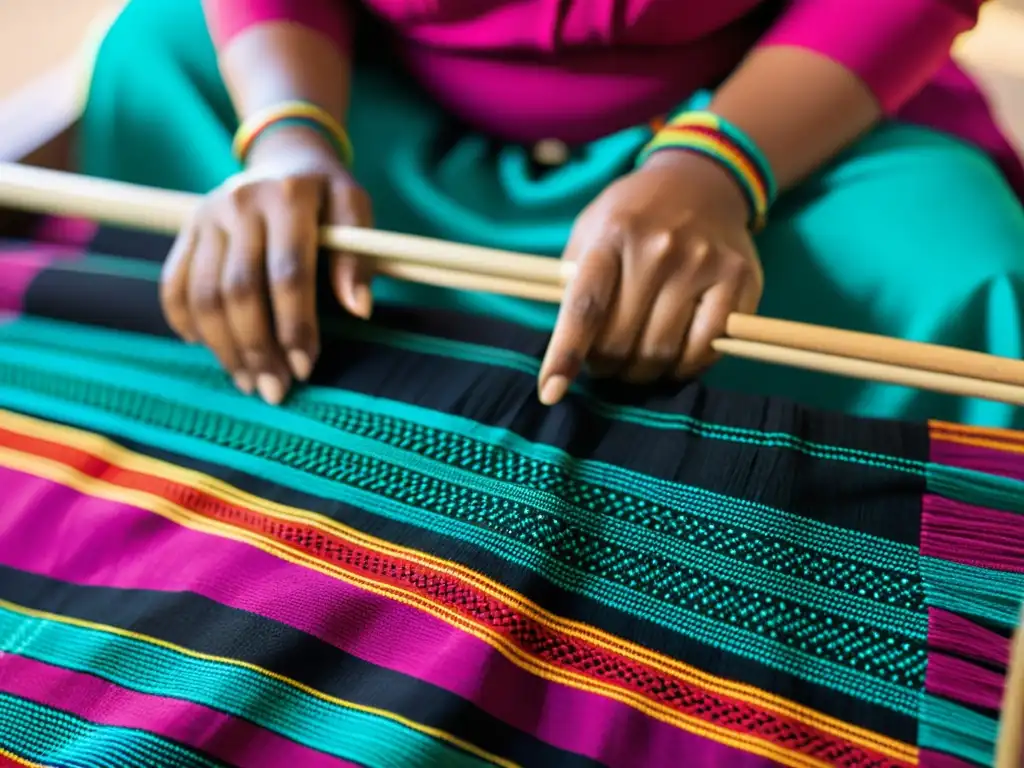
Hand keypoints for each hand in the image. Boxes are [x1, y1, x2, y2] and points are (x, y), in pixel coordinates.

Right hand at [160, 125, 372, 403]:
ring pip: (203, 294)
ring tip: (248, 382)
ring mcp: (206, 216)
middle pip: (239, 290)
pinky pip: (174, 283)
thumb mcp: (356, 211)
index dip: (295, 325)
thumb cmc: (329, 196)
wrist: (286, 158)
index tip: (306, 367)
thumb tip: (358, 309)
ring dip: (224, 347)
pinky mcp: (186, 230)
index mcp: (287, 197)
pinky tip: (204, 348)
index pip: (288, 273)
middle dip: (258, 348)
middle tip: (275, 390)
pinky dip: (184, 320)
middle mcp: (239, 203)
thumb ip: (359, 258)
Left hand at [537, 151, 763, 404]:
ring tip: (635, 361)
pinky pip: (706, 349)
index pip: (585, 308)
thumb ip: (575, 280)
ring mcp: (702, 264)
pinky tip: (674, 359)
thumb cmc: (634, 216)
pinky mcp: (739, 280)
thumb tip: (568, 346)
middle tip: (604, 362)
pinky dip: (685, 368)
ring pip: (661, 353)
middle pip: (621, 341)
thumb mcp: (591, 229)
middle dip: (605, 365)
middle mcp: (659, 249)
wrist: (702, 179)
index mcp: (612, 235)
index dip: (565, 355)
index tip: (551, 392)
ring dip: (641, 372)